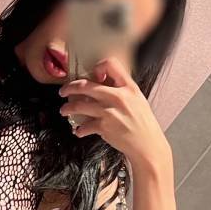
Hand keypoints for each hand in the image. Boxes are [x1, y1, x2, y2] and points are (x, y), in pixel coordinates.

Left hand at [58, 56, 170, 170]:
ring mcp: (109, 112)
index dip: (98, 68)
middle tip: (63, 91)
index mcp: (128, 87)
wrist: (147, 145)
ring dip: (67, 108)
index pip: (110, 64)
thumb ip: (121, 90)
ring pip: (79, 105)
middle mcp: (118, 97)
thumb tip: (103, 85)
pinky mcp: (103, 127)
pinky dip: (79, 130)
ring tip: (64, 111)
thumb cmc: (142, 123)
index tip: (92, 77)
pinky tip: (78, 132)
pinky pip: (83, 126)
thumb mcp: (137, 99)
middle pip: (86, 85)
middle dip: (70, 88)